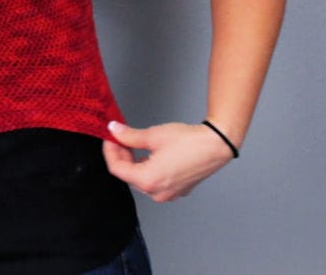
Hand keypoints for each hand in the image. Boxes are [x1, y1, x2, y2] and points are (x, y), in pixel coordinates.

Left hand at [102, 120, 235, 201]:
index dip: (110, 151)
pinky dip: (147, 169)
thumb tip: (114, 130)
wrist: (215, 146)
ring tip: (133, 144)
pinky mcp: (178, 190)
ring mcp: (169, 194)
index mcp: (148, 180)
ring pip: (141, 180)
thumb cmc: (187, 142)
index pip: (117, 169)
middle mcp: (158, 192)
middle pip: (129, 176)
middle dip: (121, 156)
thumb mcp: (153, 135)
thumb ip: (129, 136)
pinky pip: (155, 182)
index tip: (110, 137)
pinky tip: (149, 155)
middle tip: (120, 138)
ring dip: (134, 163)